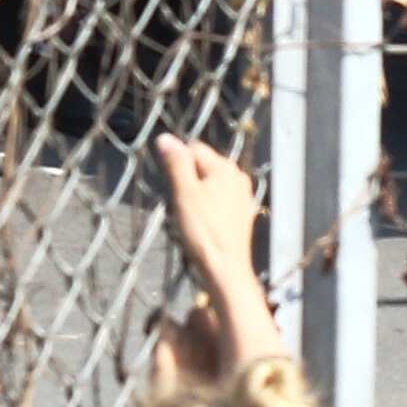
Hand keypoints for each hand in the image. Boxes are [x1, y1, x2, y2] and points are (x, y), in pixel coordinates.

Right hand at [157, 130, 258, 301]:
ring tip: (190, 216)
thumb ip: (176, 163)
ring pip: (209, 183)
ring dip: (195, 193)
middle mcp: (237, 176)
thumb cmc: (203, 231)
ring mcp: (242, 195)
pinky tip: (202, 224)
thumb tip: (165, 137)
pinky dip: (207, 206)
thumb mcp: (184, 194)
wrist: (226, 269)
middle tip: (179, 204)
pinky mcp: (241, 213)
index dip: (177, 165)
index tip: (172, 188)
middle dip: (186, 179)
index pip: (192, 149)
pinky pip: (218, 198)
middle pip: (201, 165)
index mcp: (225, 168)